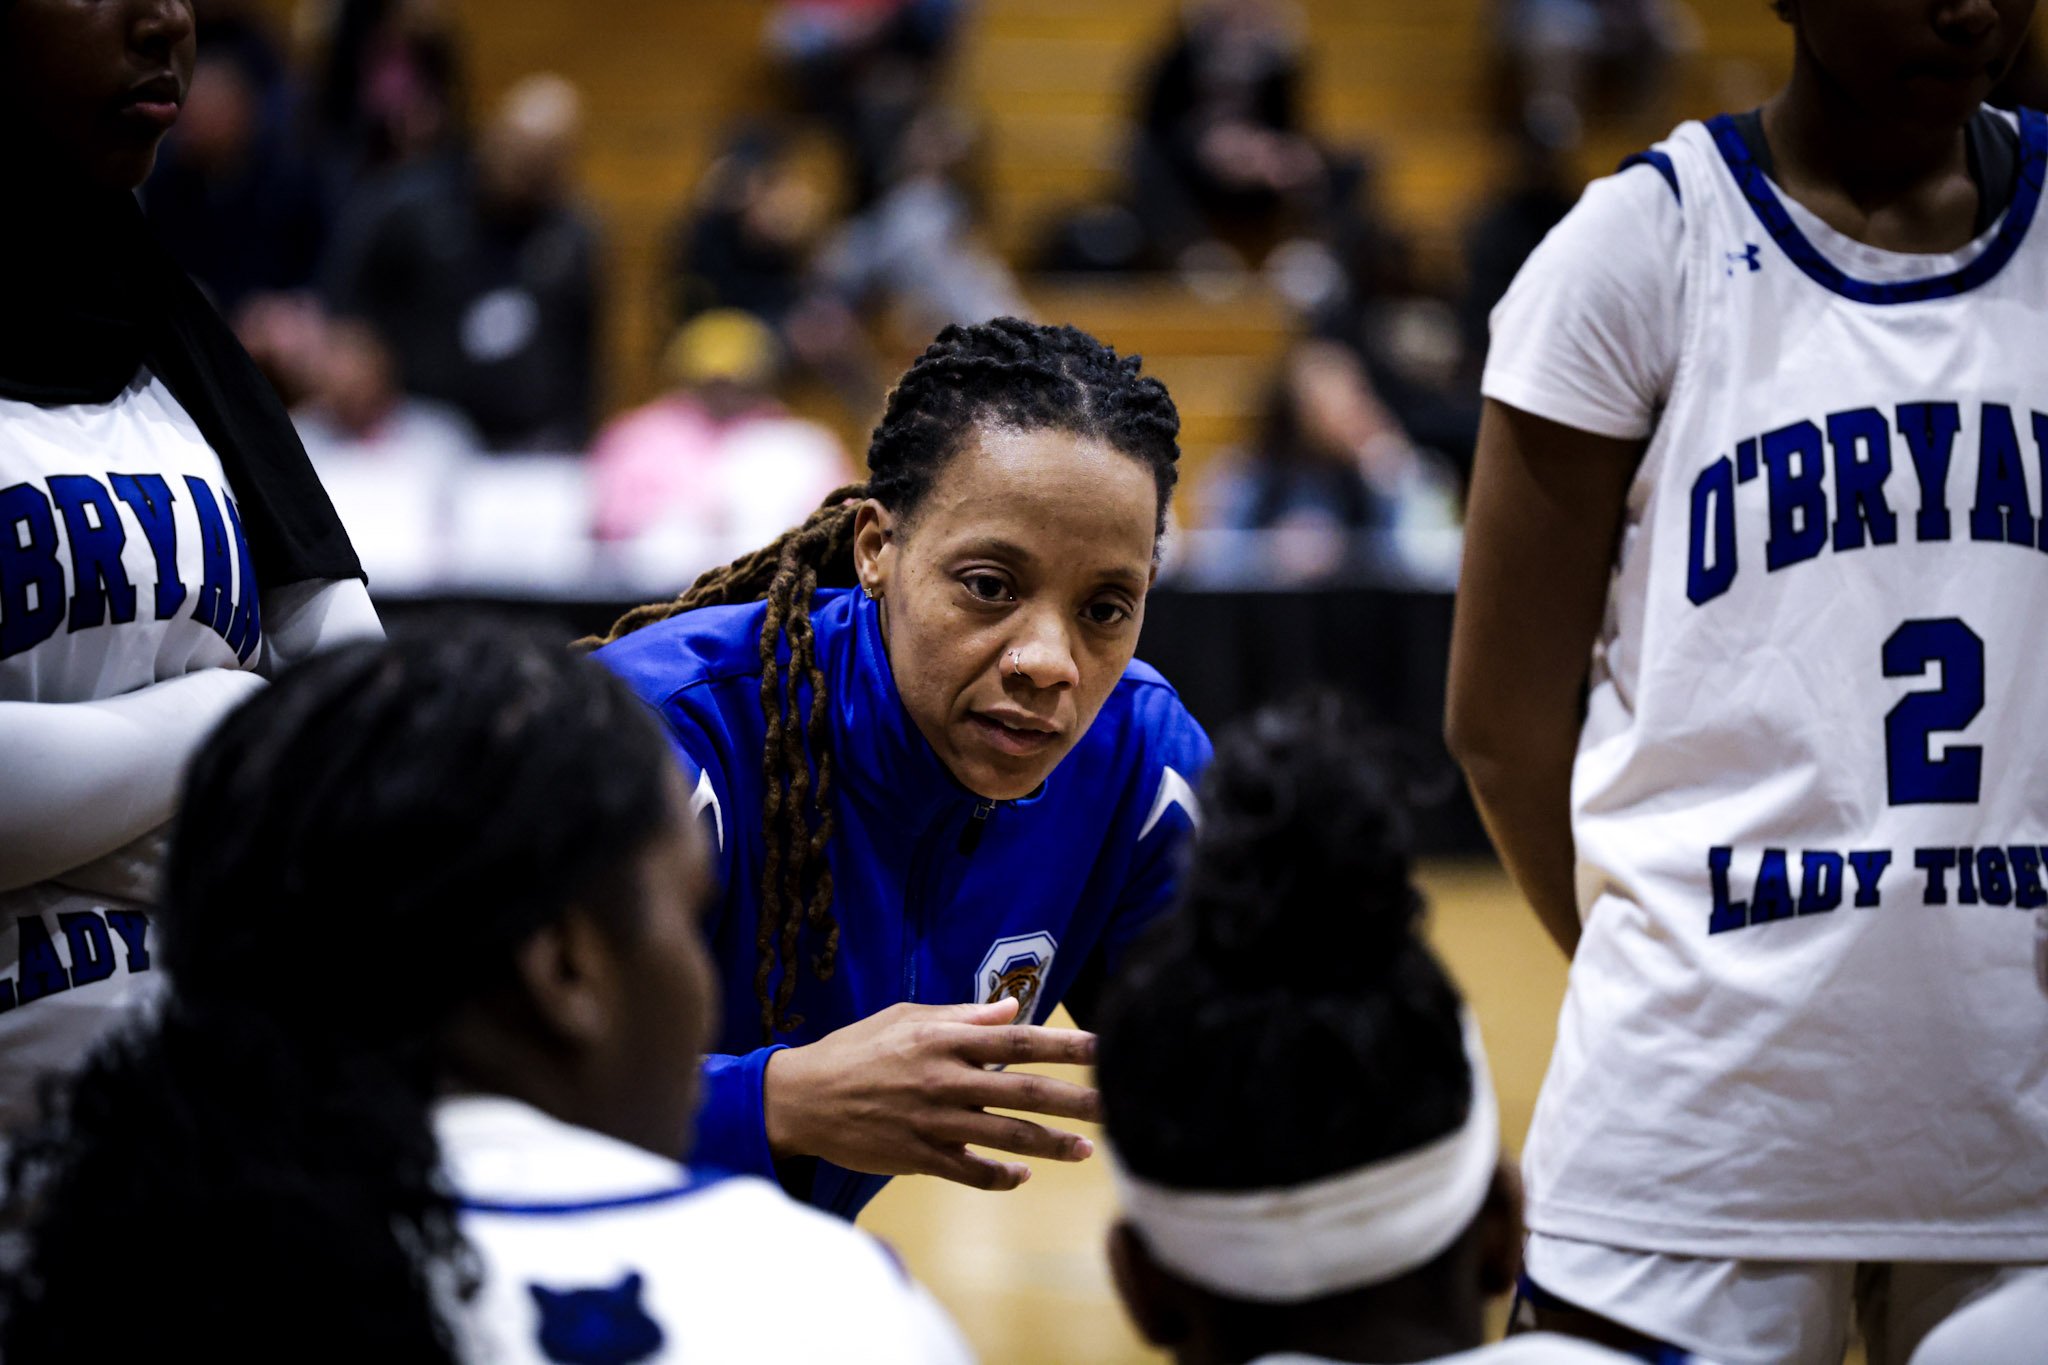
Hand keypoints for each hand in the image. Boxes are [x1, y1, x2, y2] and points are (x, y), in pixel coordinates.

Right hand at [762, 996, 1100, 1190]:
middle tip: (1119, 1104)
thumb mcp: (905, 1018)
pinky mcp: (920, 1157)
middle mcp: (946, 1080)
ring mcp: (934, 1122)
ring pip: (1008, 1137)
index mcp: (944, 1040)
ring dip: (1052, 1145)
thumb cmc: (856, 1050)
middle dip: (1077, 1100)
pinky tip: (1022, 1176)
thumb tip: (1011, 1010)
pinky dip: (1002, 1177)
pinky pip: (973, 1172)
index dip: (1066, 1045)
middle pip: (1026, 1092)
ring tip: (1087, 1150)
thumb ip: (962, 1016)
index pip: (1019, 1041)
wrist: (802, 1098)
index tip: (1106, 1046)